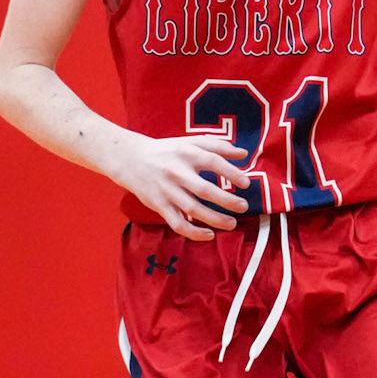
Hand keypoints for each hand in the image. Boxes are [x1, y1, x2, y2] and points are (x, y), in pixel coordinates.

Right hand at [117, 131, 250, 240]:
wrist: (131, 159)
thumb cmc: (167, 151)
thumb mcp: (190, 142)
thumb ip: (218, 146)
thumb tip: (243, 154)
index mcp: (186, 153)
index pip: (213, 162)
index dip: (231, 173)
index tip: (246, 184)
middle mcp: (177, 172)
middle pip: (205, 189)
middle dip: (227, 200)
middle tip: (243, 207)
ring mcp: (167, 191)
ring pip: (193, 209)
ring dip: (215, 219)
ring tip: (232, 224)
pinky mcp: (160, 206)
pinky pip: (178, 224)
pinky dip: (194, 232)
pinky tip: (209, 235)